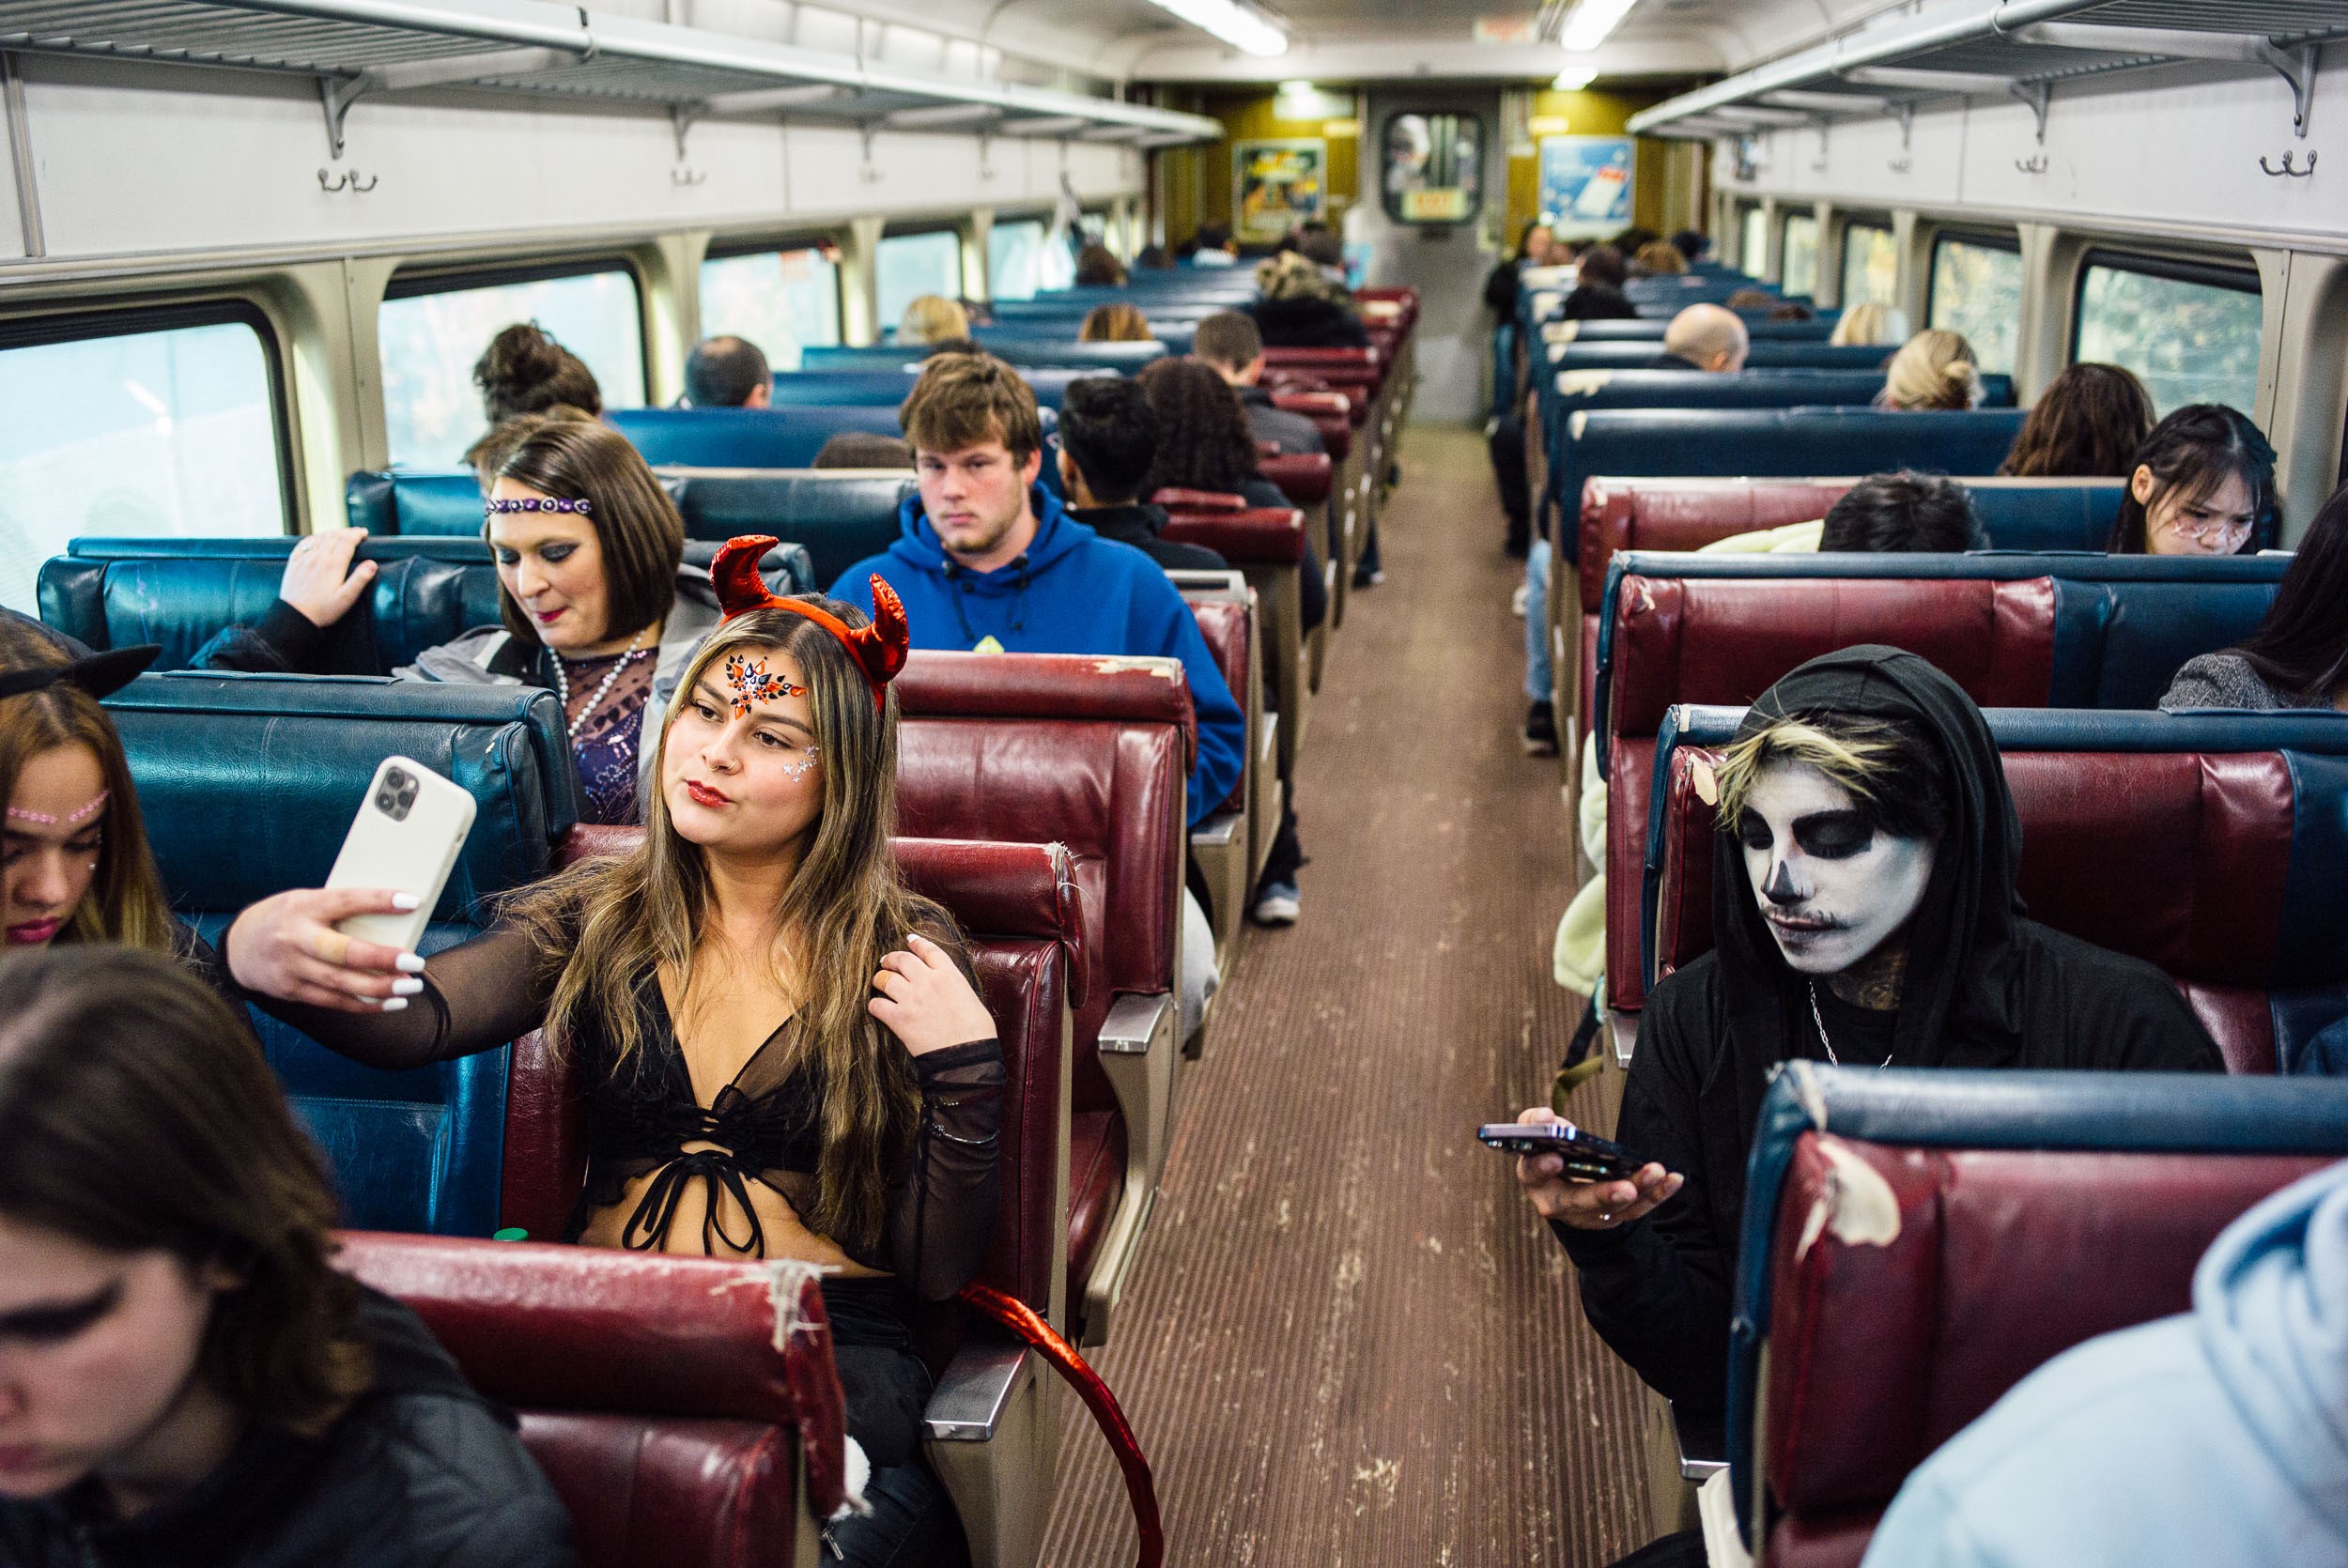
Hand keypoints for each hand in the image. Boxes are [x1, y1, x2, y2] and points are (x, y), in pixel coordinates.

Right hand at [225, 887, 427, 1011]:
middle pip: (341, 951)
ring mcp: (291, 968)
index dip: (377, 901)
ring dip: (380, 988)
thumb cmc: (287, 917)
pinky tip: (391, 1003)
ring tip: (412, 986)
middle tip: (415, 961)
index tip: (412, 901)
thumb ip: (340, 909)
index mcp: (303, 906)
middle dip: (381, 959)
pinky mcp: (291, 991)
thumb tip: (396, 915)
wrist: (238, 947)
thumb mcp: (306, 901)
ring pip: (340, 983)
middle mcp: (294, 938)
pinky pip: (333, 1002)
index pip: (344, 901)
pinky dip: (365, 1005)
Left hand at [279, 529, 377, 627]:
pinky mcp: (294, 563)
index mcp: (333, 565)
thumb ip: (360, 580)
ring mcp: (304, 559)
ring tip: (341, 533)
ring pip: (319, 537)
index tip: (364, 533)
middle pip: (334, 536)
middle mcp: (318, 558)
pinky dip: (314, 537)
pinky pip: (304, 543)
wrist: (295, 616)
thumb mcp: (346, 599)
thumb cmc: (322, 611)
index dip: (357, 534)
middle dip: (347, 532)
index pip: (347, 541)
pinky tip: (318, 538)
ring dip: (332, 532)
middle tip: (356, 532)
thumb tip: (372, 564)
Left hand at [870, 932, 994, 1055]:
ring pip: (885, 978)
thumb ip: (955, 988)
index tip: (910, 940)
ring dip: (880, 979)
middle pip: (903, 959)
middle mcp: (928, 982)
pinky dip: (875, 1005)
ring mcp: (911, 999)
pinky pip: (877, 1005)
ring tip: (878, 981)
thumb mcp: (971, 999)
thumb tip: (949, 989)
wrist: (966, 1057)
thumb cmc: (977, 1034)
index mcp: (949, 975)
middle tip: (887, 961)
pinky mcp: (899, 1018)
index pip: (929, 950)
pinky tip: (877, 1007)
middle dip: (892, 958)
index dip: (917, 943)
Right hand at [1510, 1106, 1681, 1231]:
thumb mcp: (1536, 1134)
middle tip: (1626, 1189)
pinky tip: (1673, 1179)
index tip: (1555, 1159)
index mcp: (1536, 1179)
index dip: (1543, 1167)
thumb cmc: (1549, 1152)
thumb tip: (1546, 1117)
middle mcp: (1559, 1204)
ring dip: (1639, 1191)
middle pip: (1581, 1201)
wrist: (1562, 1185)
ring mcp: (1588, 1214)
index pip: (1534, 1174)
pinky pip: (1638, 1208)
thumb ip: (1535, 1122)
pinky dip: (1657, 1195)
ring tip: (1656, 1172)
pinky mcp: (1614, 1216)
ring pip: (1615, 1208)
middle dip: (1604, 1194)